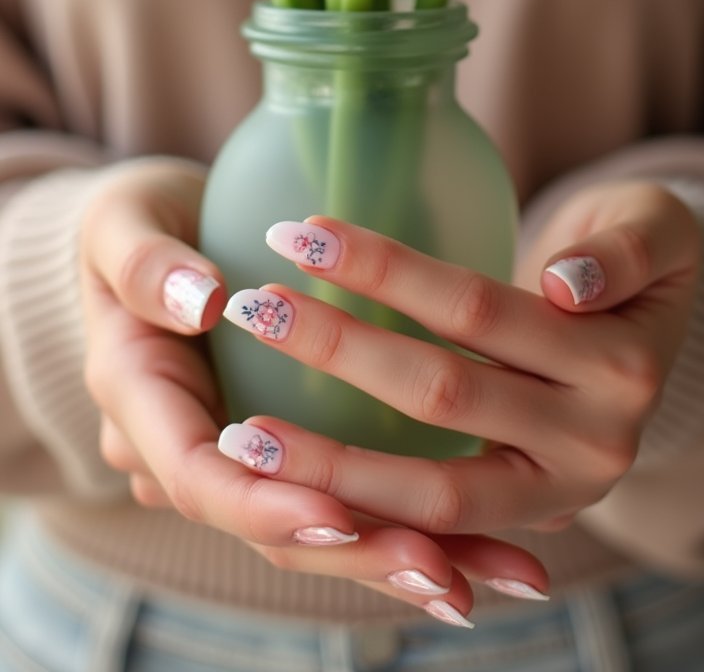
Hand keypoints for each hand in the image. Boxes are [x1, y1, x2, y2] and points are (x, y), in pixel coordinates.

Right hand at [80, 159, 546, 622]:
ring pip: (315, 527)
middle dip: (354, 554)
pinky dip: (406, 529)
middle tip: (440, 574)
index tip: (338, 512)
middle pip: (268, 527)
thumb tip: (203, 301)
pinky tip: (476, 558)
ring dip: (393, 561)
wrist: (145, 238)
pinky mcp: (284, 448)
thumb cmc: (136, 221)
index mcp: (140, 401)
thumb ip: (146, 264)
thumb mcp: (121, 223)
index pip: (200, 478)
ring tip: (476, 587)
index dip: (268, 504)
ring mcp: (237, 457)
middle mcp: (187, 448)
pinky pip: (343, 499)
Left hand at [220, 181, 697, 537]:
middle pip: (440, 396)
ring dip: (331, 460)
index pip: (476, 312)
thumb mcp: (654, 231)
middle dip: (337, 352)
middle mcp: (594, 443)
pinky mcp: (524, 518)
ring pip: (432, 489)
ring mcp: (558, 493)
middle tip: (250, 308)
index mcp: (620, 367)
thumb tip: (565, 286)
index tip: (299, 234)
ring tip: (244, 430)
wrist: (660, 332)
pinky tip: (292, 485)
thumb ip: (622, 253)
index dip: (387, 273)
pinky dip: (365, 510)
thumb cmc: (641, 259)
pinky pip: (435, 526)